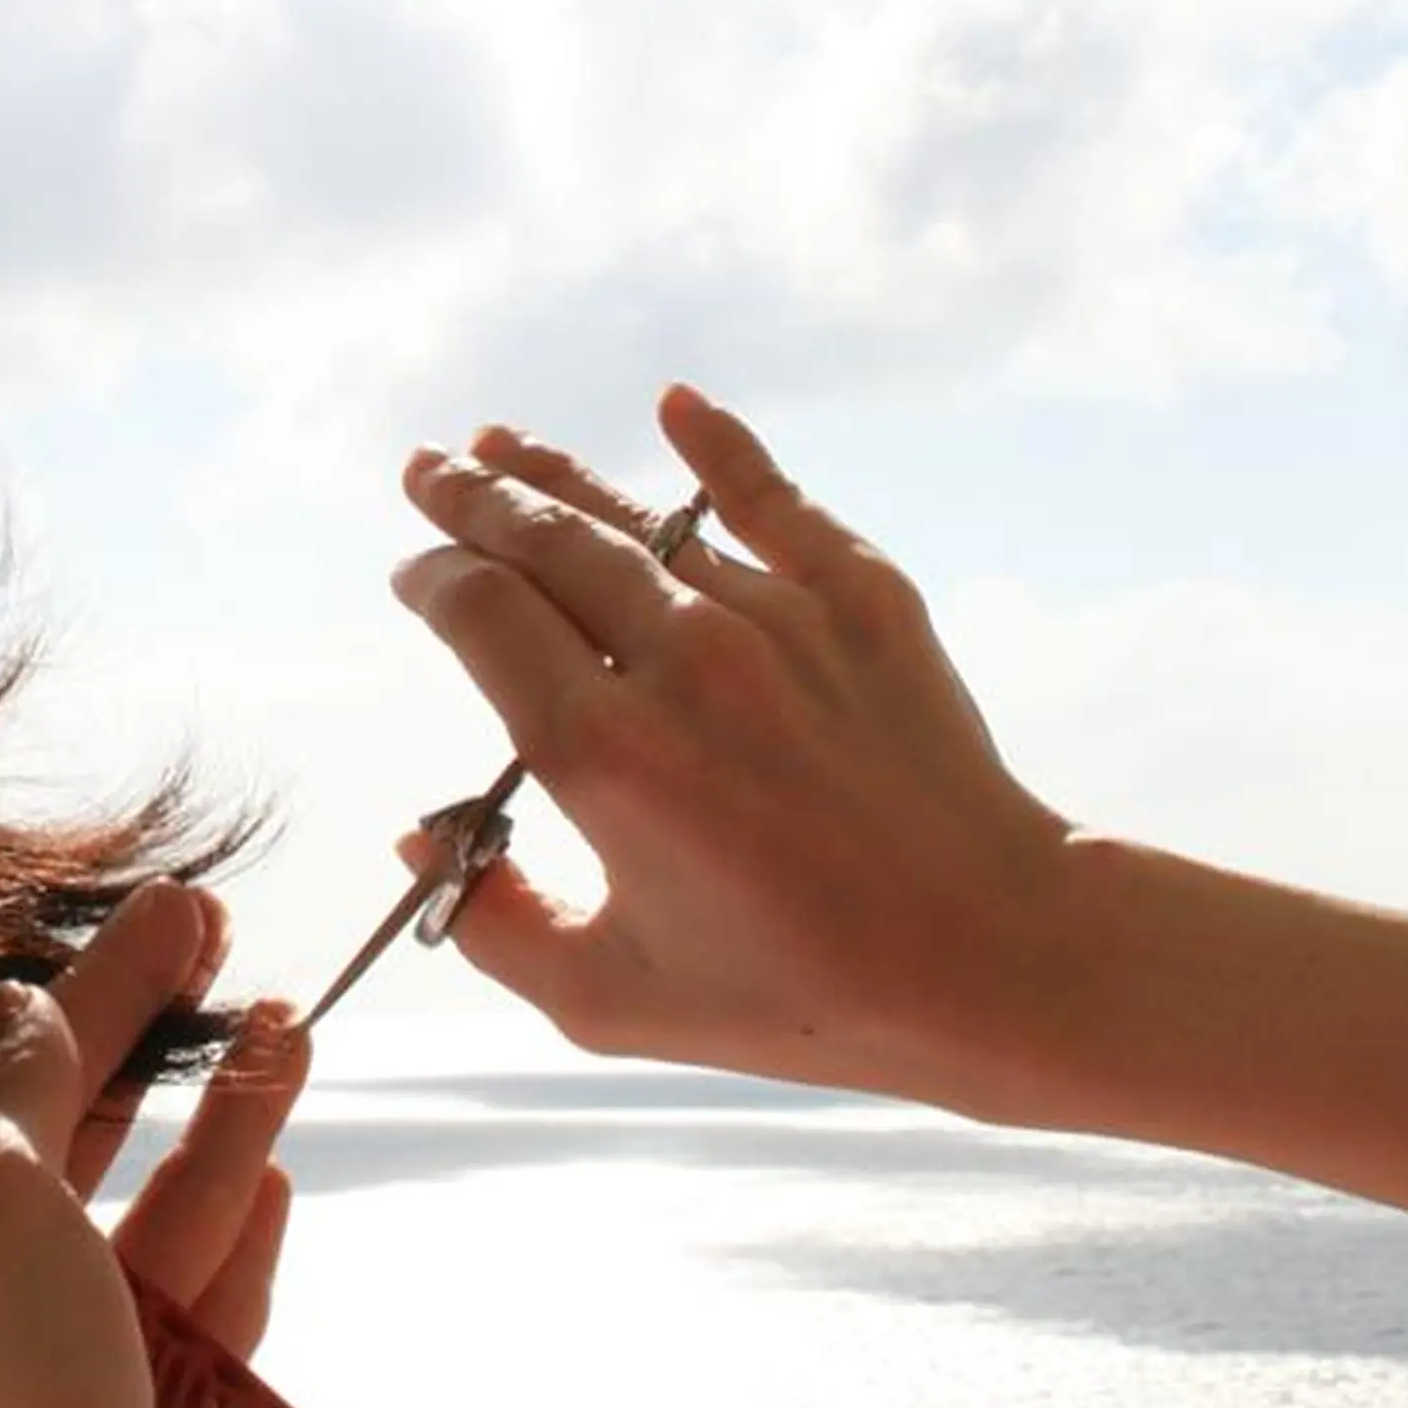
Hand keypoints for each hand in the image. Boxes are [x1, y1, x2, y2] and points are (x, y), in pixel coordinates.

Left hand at [0, 878, 308, 1407]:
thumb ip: (16, 1097)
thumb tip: (16, 1003)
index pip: (7, 1073)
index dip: (89, 983)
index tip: (171, 907)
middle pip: (84, 1134)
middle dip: (153, 1037)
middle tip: (227, 943)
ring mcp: (83, 1362)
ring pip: (162, 1210)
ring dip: (221, 1116)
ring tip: (285, 1024)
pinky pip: (208, 1304)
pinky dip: (239, 1230)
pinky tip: (272, 1167)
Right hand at [387, 383, 1076, 1112]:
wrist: (994, 959)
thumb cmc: (801, 998)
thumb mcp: (611, 1002)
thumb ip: (496, 922)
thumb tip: (418, 839)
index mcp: (602, 755)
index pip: (478, 612)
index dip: (431, 578)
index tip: (413, 575)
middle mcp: (680, 664)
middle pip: (543, 542)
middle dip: (472, 499)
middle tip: (428, 471)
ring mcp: (776, 619)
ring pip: (642, 520)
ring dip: (560, 477)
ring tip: (506, 445)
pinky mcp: (863, 598)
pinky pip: (773, 499)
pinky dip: (719, 447)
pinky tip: (676, 406)